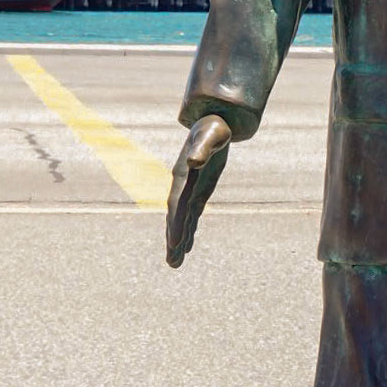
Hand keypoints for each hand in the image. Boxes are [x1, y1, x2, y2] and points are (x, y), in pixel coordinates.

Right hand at [166, 116, 232, 267]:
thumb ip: (202, 150)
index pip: (177, 205)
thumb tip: (193, 162)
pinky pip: (192, 215)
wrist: (213, 122)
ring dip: (179, 240)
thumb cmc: (213, 129)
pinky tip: (187, 246)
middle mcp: (182, 186)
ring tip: (175, 263)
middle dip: (174, 240)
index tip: (175, 243)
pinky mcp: (198, 191)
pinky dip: (189, 230)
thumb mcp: (210, 138)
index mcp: (183, 177)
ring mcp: (189, 190)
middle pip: (176, 218)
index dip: (175, 224)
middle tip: (173, 263)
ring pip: (183, 220)